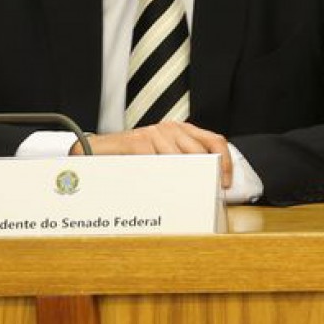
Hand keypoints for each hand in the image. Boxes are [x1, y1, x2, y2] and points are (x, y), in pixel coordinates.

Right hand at [78, 120, 234, 187]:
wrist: (96, 150)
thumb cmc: (131, 157)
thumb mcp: (162, 157)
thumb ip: (182, 164)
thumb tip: (208, 184)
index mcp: (182, 130)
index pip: (215, 141)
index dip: (225, 161)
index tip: (227, 182)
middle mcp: (170, 128)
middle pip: (200, 152)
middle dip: (206, 175)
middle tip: (207, 193)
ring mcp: (154, 133)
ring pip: (179, 159)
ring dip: (182, 180)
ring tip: (182, 195)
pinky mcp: (137, 140)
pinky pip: (155, 160)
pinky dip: (158, 175)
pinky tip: (157, 185)